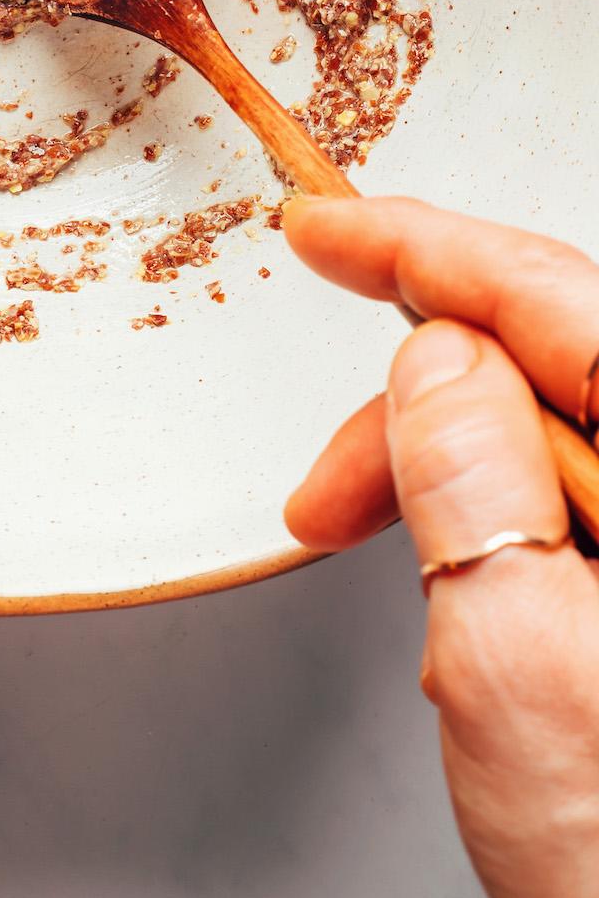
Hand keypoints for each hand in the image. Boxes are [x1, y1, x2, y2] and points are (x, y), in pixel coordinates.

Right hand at [284, 193, 598, 897]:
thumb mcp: (520, 668)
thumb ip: (470, 481)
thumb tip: (433, 357)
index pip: (566, 300)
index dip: (427, 248)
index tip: (325, 229)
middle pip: (564, 370)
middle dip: (423, 406)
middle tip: (325, 495)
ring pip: (567, 441)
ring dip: (456, 482)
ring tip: (386, 576)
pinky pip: (588, 512)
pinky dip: (509, 536)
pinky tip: (475, 610)